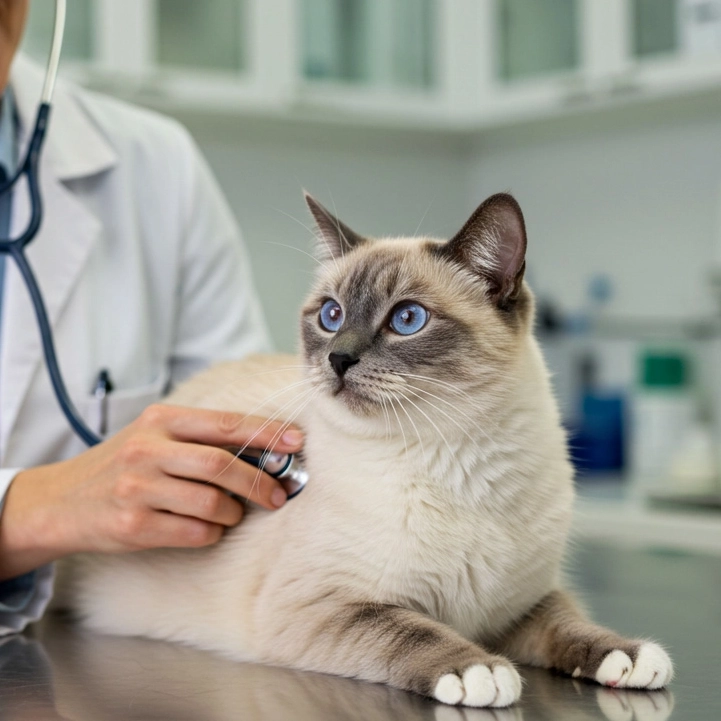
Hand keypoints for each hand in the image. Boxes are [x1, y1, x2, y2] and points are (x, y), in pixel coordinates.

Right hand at [0, 404, 303, 579]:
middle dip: (261, 482)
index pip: (226, 423)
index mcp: (161, 420)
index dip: (267, 434)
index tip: (297, 443)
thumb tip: (267, 451)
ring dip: (234, 512)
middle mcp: (148, 449)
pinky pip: (194, 532)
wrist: (60, 501)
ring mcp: (138, 488)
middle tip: (279, 495)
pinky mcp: (132, 525)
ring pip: (212, 502)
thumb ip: (200, 439)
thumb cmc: (121, 466)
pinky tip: (208, 528)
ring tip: (232, 513)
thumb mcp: (154, 436)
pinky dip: (212, 533)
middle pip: (223, 465)